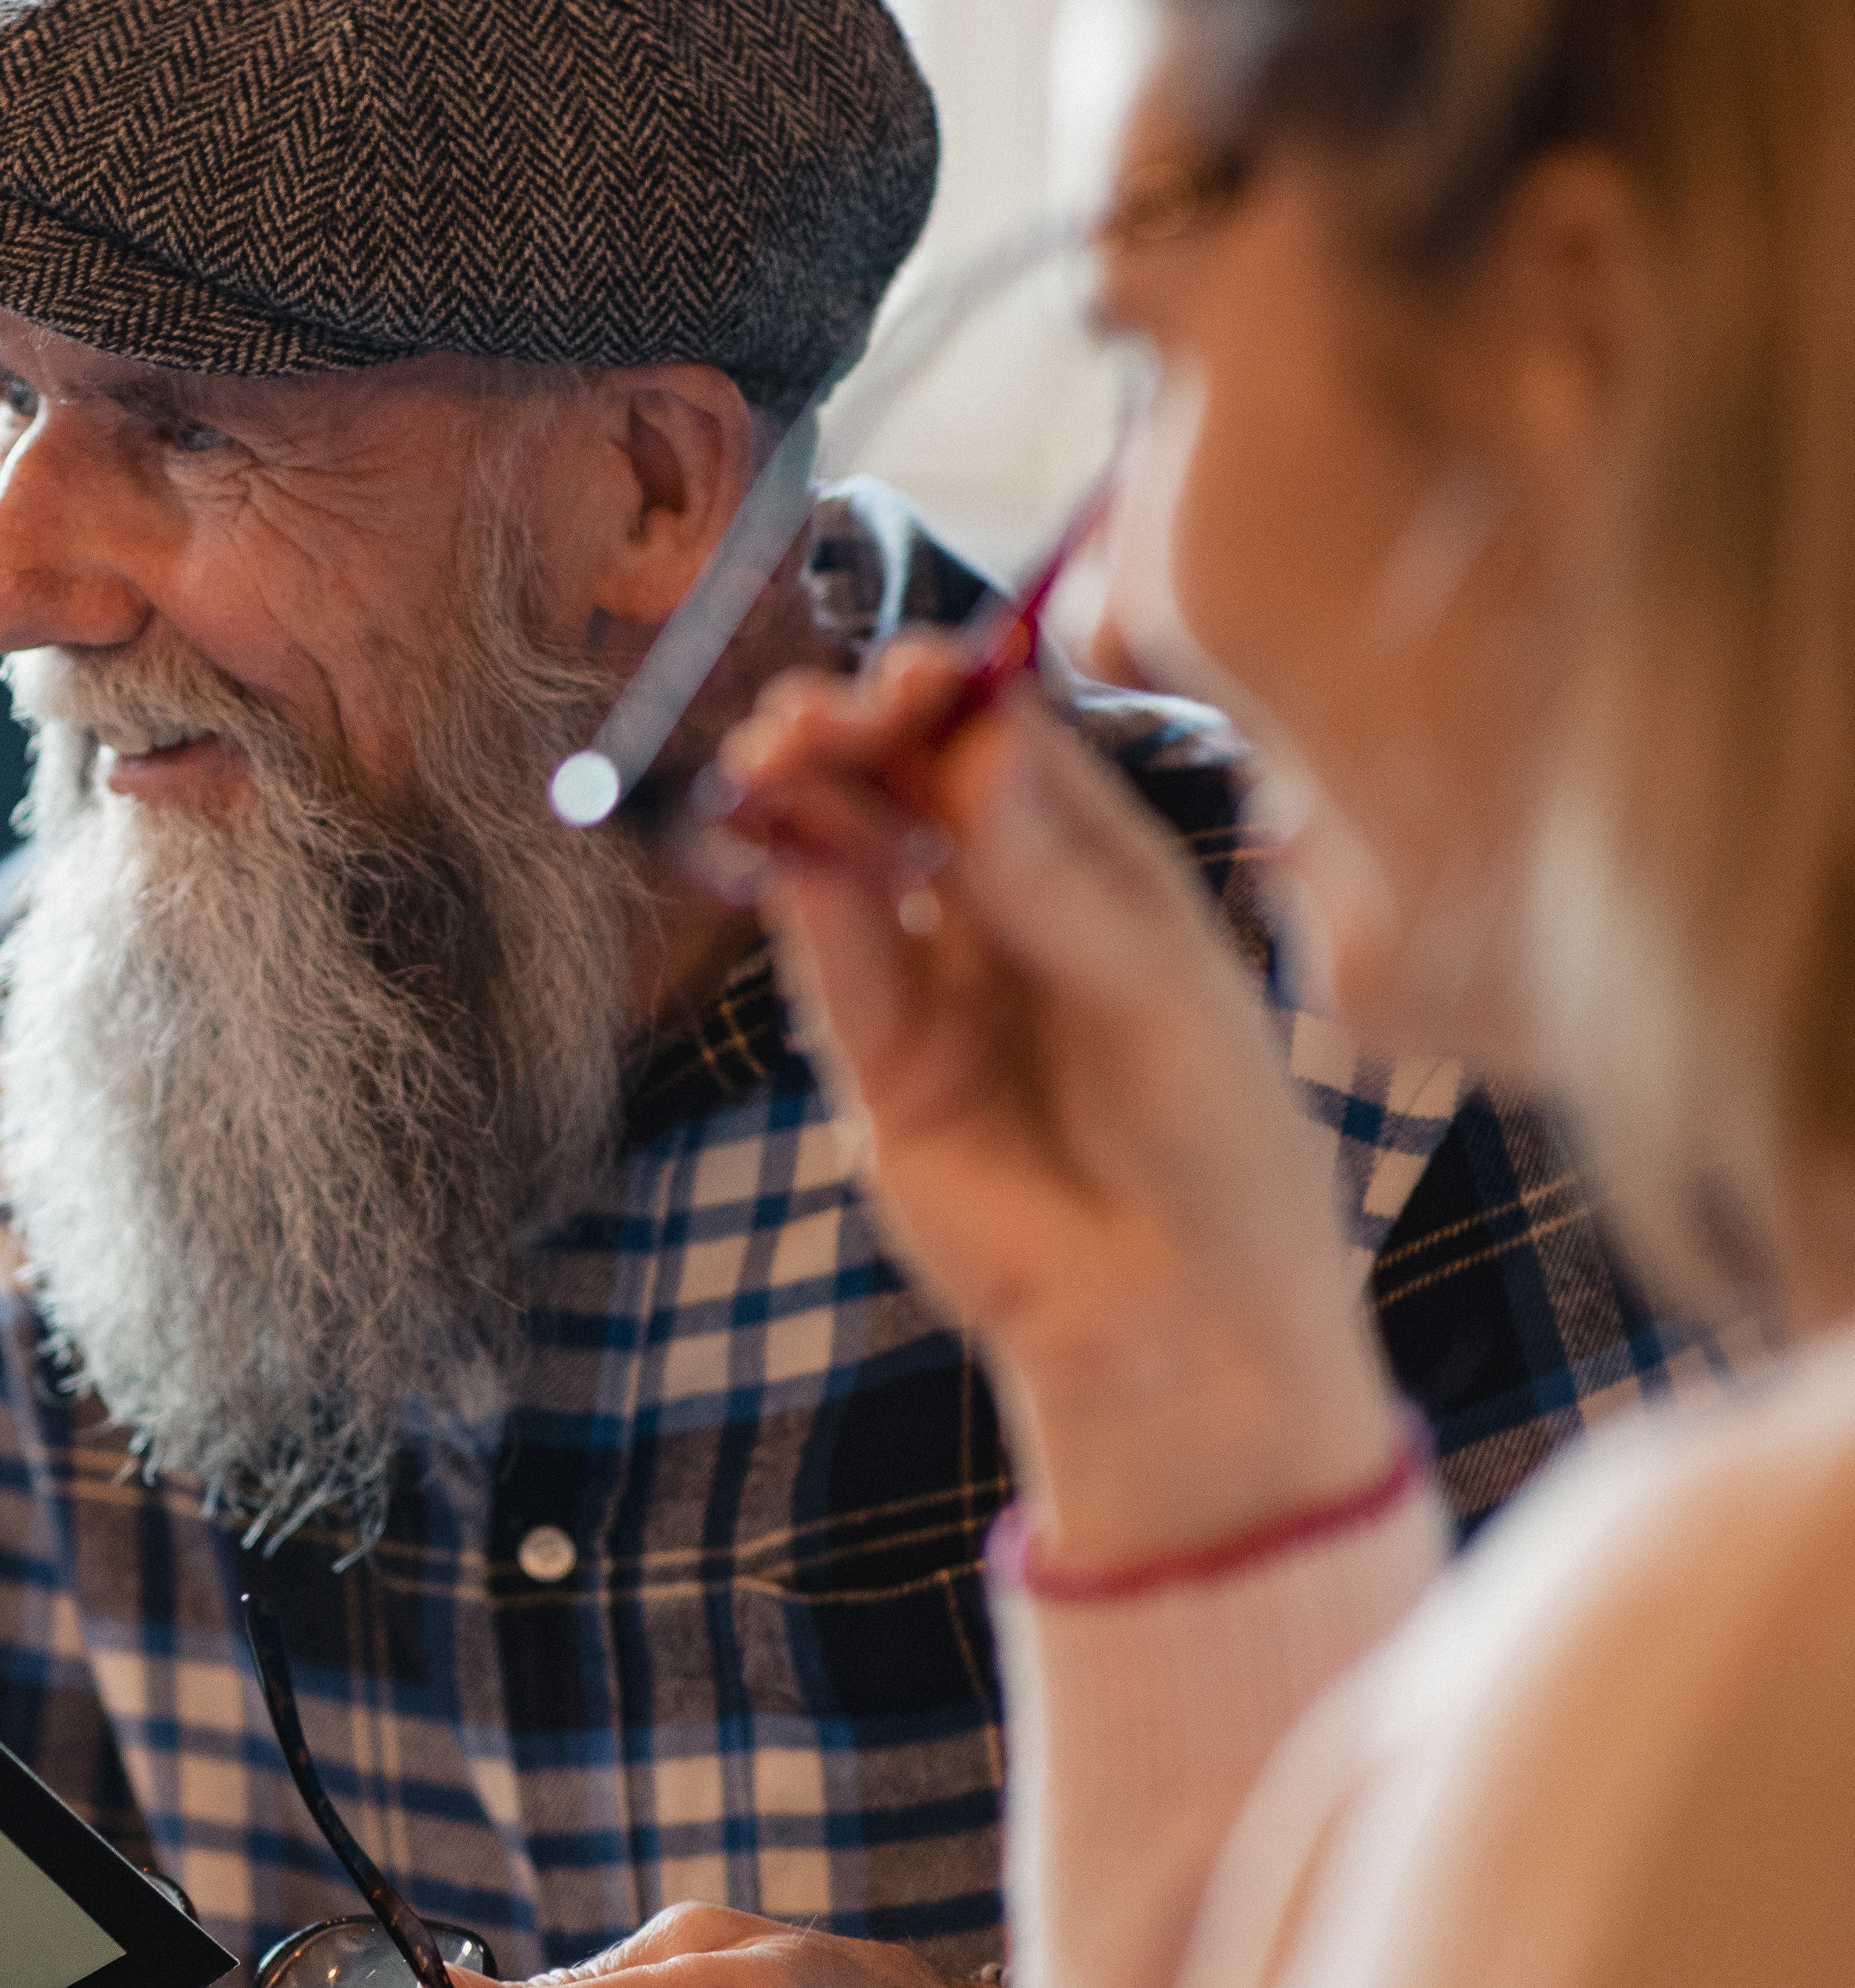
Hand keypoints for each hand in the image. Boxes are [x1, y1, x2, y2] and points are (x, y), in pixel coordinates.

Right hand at [711, 646, 1400, 1567]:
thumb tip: (978, 745)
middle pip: (915, 790)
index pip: (1013, 749)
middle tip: (811, 713)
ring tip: (770, 762)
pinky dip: (798, 901)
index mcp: (1108, 872)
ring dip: (809, 804)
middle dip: (860, 738)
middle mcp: (1015, 913)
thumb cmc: (1217, 1145)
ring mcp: (942, 985)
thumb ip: (1056, 879)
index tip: (910, 668)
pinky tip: (778, 851)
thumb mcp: (1159, 991)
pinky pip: (830, 963)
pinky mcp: (881, 1064)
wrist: (1178, 1320)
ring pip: (856, 862)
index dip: (956, 699)